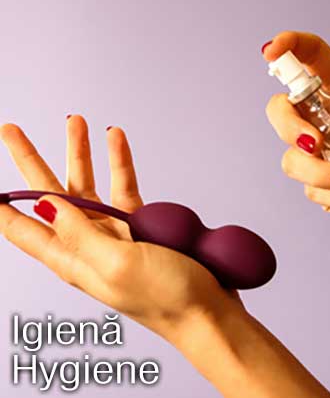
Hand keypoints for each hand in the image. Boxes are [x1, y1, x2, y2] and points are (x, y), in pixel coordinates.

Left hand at [0, 116, 242, 338]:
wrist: (206, 311)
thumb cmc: (165, 298)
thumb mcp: (116, 265)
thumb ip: (79, 233)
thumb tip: (43, 205)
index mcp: (72, 259)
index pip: (21, 228)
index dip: (1, 204)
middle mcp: (87, 244)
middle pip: (48, 196)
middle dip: (30, 162)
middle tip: (12, 131)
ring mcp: (113, 232)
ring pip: (87, 185)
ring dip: (79, 152)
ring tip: (74, 121)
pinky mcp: (138, 224)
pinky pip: (123, 186)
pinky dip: (119, 161)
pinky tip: (116, 139)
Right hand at [263, 31, 329, 238]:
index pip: (310, 60)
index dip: (288, 47)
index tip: (271, 51)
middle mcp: (325, 120)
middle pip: (280, 110)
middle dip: (289, 127)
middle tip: (316, 143)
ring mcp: (320, 154)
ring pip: (292, 159)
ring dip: (320, 173)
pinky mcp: (320, 185)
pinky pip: (311, 191)